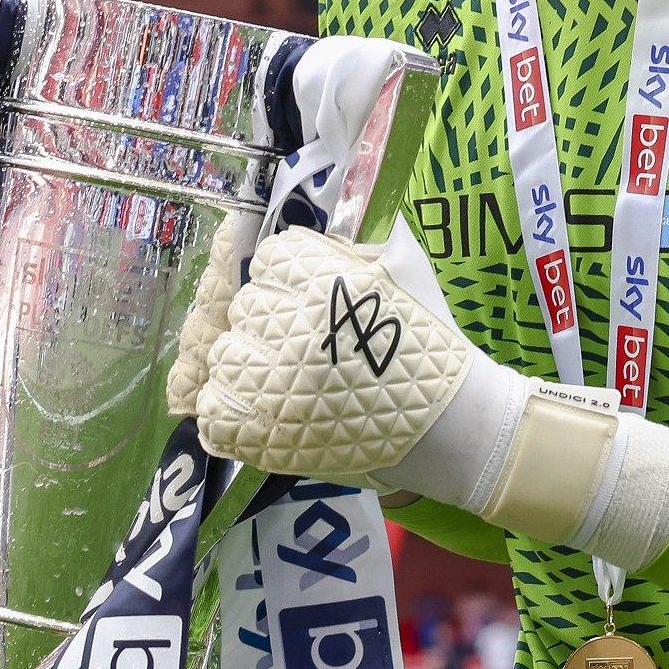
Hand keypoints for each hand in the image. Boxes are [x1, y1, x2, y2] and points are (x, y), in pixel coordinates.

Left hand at [166, 221, 668, 569]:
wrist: (454, 428)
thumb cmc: (430, 348)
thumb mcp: (404, 274)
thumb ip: (351, 251)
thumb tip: (310, 237)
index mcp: (322, 281)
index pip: (269, 260)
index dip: (283, 281)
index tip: (303, 303)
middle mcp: (291, 324)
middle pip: (245, 309)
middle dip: (268, 325)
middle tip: (301, 349)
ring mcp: (273, 380)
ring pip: (224, 358)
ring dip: (245, 368)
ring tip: (283, 383)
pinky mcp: (263, 431)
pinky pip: (214, 413)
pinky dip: (230, 413)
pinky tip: (262, 414)